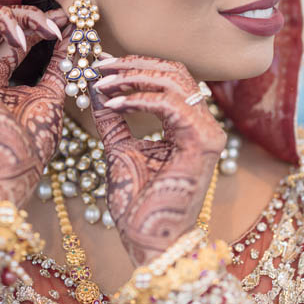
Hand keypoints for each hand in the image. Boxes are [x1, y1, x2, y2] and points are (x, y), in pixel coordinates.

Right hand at [0, 4, 71, 206]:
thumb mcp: (51, 93)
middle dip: (27, 14)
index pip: (12, 36)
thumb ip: (58, 65)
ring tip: (26, 35)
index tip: (65, 22)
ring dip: (3, 15)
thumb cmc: (31, 140)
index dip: (37, 22)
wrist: (15, 163)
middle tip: (53, 26)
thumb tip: (73, 38)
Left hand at [89, 56, 225, 265]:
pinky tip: (116, 104)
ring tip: (103, 83)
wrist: (149, 240)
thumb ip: (113, 119)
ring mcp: (207, 133)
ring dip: (134, 77)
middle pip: (173, 71)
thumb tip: (95, 87)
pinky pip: (172, 106)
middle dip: (132, 64)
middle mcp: (203, 124)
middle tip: (99, 66)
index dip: (134, 65)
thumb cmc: (138, 202)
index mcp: (187, 124)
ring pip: (175, 81)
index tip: (100, 63)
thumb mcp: (119, 149)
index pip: (167, 78)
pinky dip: (141, 99)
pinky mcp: (204, 144)